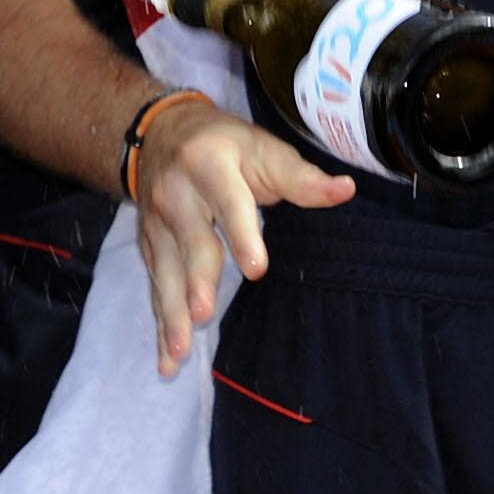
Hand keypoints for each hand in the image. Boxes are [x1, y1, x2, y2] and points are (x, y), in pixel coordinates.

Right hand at [135, 100, 351, 375]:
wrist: (161, 132)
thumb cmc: (226, 145)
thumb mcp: (263, 149)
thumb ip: (300, 176)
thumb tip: (345, 190)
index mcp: (210, 165)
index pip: (229, 202)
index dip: (241, 234)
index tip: (255, 268)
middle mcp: (177, 195)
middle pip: (191, 243)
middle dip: (196, 281)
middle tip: (203, 314)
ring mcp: (158, 225)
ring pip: (167, 274)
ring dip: (172, 315)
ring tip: (180, 352)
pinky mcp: (148, 248)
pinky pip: (156, 290)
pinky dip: (161, 326)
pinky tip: (167, 360)